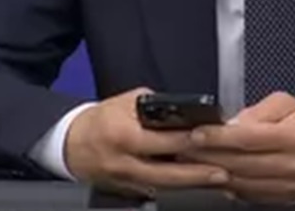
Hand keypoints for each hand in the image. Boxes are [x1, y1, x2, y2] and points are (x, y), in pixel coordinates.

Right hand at [64, 87, 228, 198]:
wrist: (71, 145)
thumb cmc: (99, 121)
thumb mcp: (124, 102)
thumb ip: (153, 105)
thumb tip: (180, 109)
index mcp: (124, 135)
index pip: (163, 140)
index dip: (188, 140)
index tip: (210, 138)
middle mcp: (126, 162)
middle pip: (168, 172)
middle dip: (198, 174)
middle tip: (223, 172)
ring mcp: (127, 181)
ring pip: (165, 186)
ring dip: (192, 185)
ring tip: (218, 182)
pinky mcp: (128, 191)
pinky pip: (157, 191)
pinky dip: (177, 189)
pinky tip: (196, 186)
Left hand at [187, 93, 294, 205]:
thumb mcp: (288, 104)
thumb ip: (259, 111)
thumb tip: (232, 123)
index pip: (250, 138)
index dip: (219, 137)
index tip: (196, 134)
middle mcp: (292, 164)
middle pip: (242, 163)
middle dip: (207, 156)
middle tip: (183, 148)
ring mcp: (287, 186)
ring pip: (242, 183)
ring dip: (212, 173)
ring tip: (191, 162)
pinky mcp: (283, 199)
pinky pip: (249, 196)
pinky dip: (228, 186)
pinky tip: (213, 176)